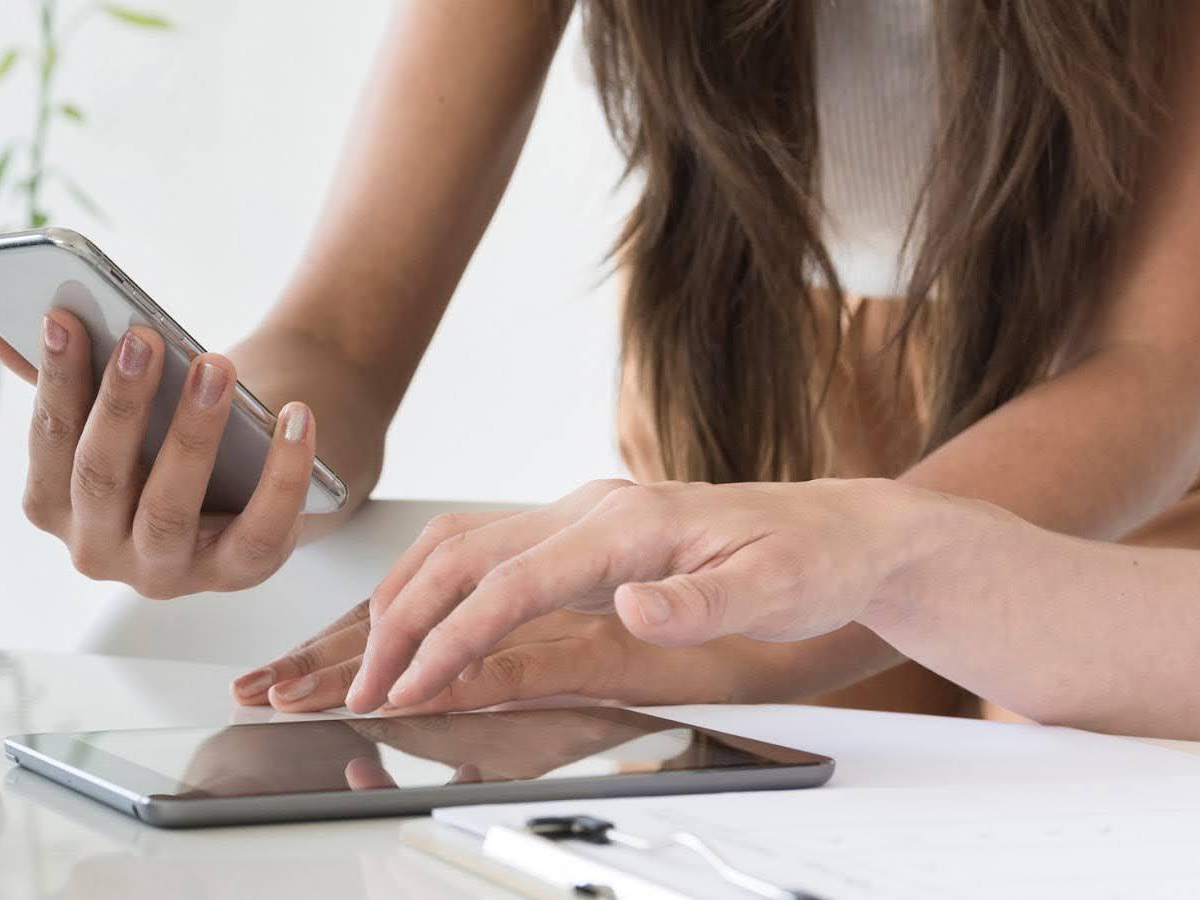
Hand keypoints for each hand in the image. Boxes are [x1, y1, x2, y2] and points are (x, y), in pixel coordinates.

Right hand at [0, 313, 317, 596]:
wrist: (245, 481)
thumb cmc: (162, 434)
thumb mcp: (114, 409)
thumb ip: (59, 376)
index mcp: (55, 506)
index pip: (49, 442)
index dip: (55, 381)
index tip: (64, 318)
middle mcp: (100, 549)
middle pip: (102, 478)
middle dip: (121, 404)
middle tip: (145, 337)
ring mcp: (167, 570)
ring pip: (170, 509)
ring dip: (193, 433)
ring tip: (215, 367)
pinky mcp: (237, 573)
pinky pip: (261, 531)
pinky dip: (283, 474)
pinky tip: (297, 417)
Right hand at [240, 478, 931, 712]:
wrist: (836, 529)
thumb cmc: (810, 560)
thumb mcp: (777, 588)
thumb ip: (703, 600)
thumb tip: (635, 606)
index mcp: (626, 524)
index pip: (512, 582)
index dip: (453, 637)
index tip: (413, 687)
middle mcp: (590, 511)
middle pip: (462, 556)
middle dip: (402, 623)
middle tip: (363, 687)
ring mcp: (579, 519)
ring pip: (459, 546)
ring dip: (405, 600)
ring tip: (371, 661)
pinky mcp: (578, 537)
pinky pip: (482, 554)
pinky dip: (433, 589)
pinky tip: (417, 624)